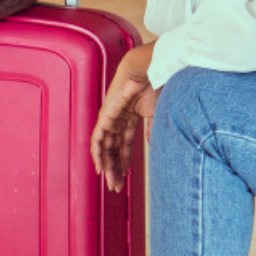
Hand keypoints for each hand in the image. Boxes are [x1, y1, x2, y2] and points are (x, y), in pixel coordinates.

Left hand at [92, 43, 158, 192]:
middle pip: (113, 148)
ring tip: (111, 182)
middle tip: (117, 186)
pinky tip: (100, 167)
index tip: (126, 177)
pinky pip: (98, 138)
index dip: (124, 161)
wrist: (151, 69)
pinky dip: (98, 153)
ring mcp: (111, 117)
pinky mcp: (105, 115)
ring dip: (107, 166)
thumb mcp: (158, 114)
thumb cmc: (157, 85)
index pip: (125, 144)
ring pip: (105, 147)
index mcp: (132, 116)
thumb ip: (153, 131)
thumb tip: (153, 146)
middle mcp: (119, 118)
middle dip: (115, 168)